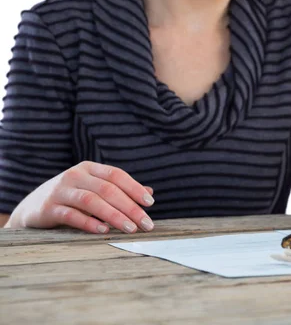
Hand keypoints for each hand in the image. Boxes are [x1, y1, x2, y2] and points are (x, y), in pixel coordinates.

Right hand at [6, 161, 154, 233]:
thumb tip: (149, 193)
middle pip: (107, 189)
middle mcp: (74, 176)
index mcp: (89, 168)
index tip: (150, 203)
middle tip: (145, 223)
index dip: (134, 188)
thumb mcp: (94, 189)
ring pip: (91, 201)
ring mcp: (60, 191)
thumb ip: (119, 190)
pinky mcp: (47, 208)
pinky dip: (89, 223)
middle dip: (130, 207)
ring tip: (130, 228)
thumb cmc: (71, 198)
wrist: (31, 208)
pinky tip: (104, 230)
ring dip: (114, 216)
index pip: (116, 175)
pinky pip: (71, 215)